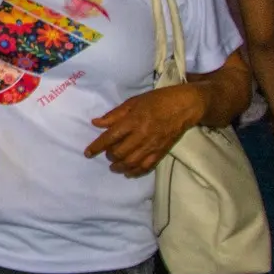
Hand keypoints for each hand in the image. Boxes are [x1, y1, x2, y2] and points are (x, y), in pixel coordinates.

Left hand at [85, 84, 204, 177]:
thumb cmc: (158, 100)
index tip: (87, 153)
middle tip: (107, 154)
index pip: (110, 137)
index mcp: (132, 121)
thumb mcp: (133, 102)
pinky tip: (128, 173)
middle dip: (109, 156)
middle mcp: (141, 135)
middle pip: (119, 152)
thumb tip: (96, 123)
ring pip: (131, 162)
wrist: (185, 106)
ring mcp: (152, 145)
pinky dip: (135, 172)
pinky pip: (146, 166)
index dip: (97, 147)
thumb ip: (114, 115)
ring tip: (114, 166)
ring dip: (119, 167)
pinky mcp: (161, 152)